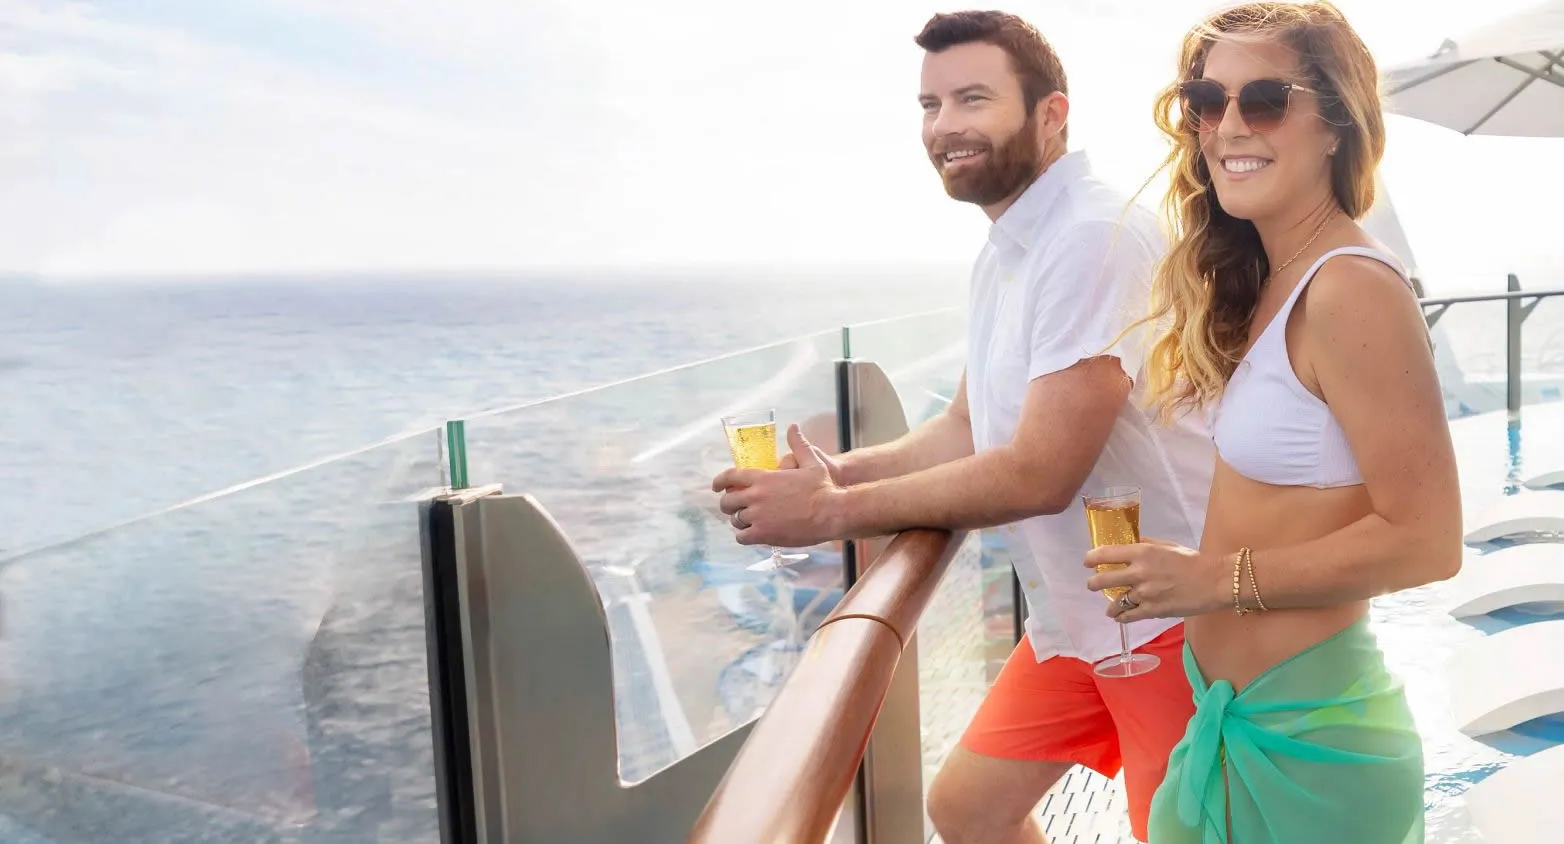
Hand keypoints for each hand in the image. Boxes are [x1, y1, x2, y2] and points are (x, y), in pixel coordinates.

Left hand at [711, 424, 844, 547]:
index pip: (731, 477)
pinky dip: (744, 536)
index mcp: (763, 478)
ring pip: (735, 520)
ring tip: (746, 522)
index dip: (719, 481)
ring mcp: (758, 516)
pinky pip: (742, 537)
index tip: (716, 487)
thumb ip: (798, 445)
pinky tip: (751, 535)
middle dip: (728, 504)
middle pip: (728, 501)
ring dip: (738, 521)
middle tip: (733, 508)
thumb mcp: (812, 461)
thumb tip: (793, 427)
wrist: (831, 513)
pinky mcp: (763, 534)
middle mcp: (756, 496)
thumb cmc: (823, 487)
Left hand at [1083, 538, 1227, 622]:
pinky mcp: (1153, 610)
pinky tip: (1119, 617)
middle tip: (1092, 585)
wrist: (1214, 581)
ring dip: (1110, 605)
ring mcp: (1145, 593)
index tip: (1087, 562)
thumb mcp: (1167, 545)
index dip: (1091, 558)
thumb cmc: (1192, 560)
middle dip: (1094, 584)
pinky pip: (1129, 616)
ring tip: (1109, 608)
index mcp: (1142, 552)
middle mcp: (1139, 572)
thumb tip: (1131, 542)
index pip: (1106, 554)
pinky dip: (1122, 617)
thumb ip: (1146, 544)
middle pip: (1104, 579)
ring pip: (1116, 602)